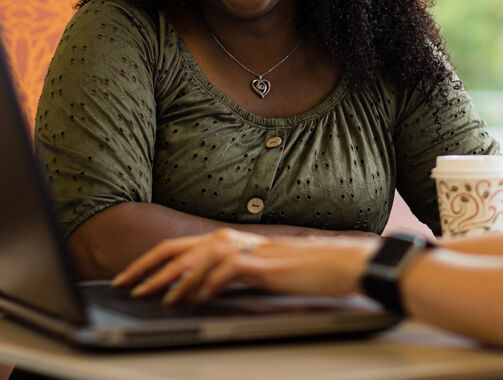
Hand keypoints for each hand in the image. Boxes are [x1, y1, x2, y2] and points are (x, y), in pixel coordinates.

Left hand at [112, 228, 378, 304]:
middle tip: (125, 286)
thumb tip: (202, 290)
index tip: (129, 277)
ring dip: (174, 280)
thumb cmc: (307, 269)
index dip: (151, 262)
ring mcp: (250, 250)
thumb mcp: (262, 271)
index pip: (182, 247)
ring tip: (155, 297)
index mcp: (235, 240)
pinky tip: (196, 298)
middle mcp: (237, 239)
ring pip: (199, 259)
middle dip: (149, 268)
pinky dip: (207, 285)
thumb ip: (234, 274)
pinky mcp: (263, 264)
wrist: (342, 262)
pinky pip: (226, 272)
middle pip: (181, 249)